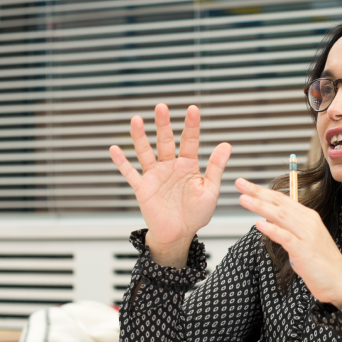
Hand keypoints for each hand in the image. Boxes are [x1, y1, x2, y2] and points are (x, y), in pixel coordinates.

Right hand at [109, 104, 231, 267]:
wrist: (179, 234)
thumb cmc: (197, 214)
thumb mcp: (210, 190)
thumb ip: (216, 167)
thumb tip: (226, 144)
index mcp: (189, 165)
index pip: (190, 141)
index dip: (191, 125)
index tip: (193, 109)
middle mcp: (170, 166)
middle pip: (165, 141)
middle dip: (163, 125)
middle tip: (161, 107)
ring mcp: (155, 176)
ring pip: (146, 152)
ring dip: (140, 137)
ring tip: (137, 120)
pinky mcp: (143, 188)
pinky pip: (130, 173)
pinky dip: (122, 162)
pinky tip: (114, 149)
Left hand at [235, 178, 341, 307]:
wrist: (340, 281)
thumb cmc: (321, 263)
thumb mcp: (304, 240)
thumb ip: (288, 229)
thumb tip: (269, 220)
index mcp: (308, 217)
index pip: (282, 199)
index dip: (262, 190)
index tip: (245, 185)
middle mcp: (308, 222)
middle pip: (279, 203)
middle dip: (258, 192)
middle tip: (240, 183)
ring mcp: (307, 235)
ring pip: (281, 216)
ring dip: (261, 206)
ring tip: (244, 199)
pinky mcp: (304, 250)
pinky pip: (286, 237)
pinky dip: (272, 229)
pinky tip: (259, 224)